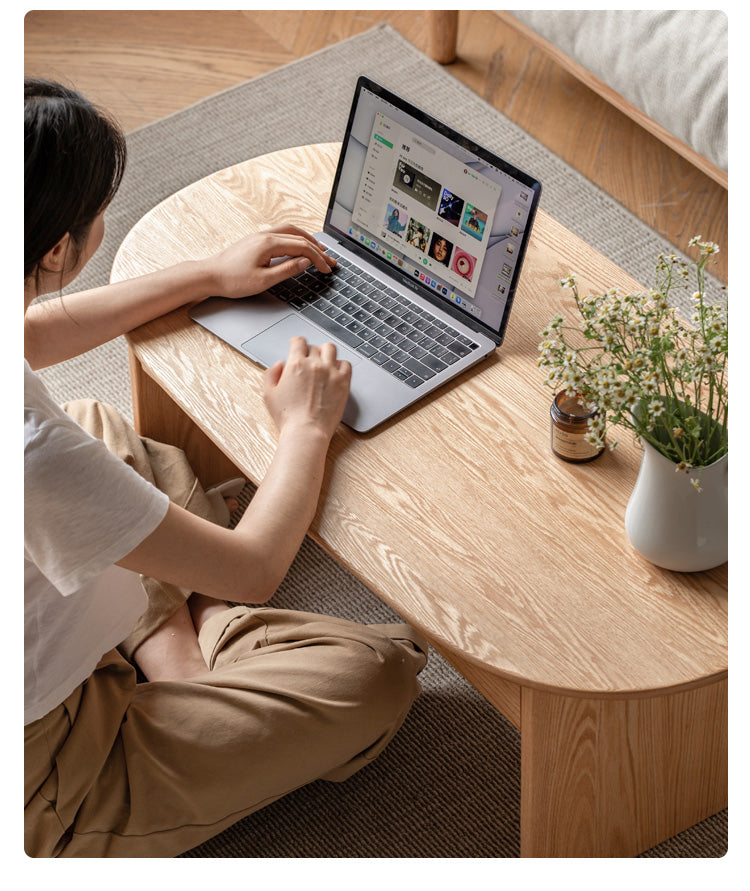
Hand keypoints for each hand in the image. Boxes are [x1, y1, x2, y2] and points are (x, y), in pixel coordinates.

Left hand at [207, 225, 335, 298]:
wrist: (209, 275)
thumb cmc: (233, 280)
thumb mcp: (263, 280)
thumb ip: (287, 270)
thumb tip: (305, 262)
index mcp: (269, 244)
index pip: (302, 247)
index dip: (318, 259)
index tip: (327, 269)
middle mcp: (265, 235)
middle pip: (299, 237)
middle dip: (318, 248)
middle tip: (330, 260)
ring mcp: (260, 236)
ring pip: (291, 231)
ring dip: (307, 240)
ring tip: (319, 250)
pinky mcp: (256, 241)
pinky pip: (282, 234)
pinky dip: (295, 239)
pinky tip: (298, 247)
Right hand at [263, 337, 351, 439]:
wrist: (307, 431)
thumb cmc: (288, 417)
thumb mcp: (268, 394)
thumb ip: (271, 374)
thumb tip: (280, 364)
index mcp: (296, 364)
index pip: (298, 341)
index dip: (296, 343)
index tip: (296, 347)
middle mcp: (314, 364)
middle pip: (314, 346)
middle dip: (310, 352)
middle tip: (308, 362)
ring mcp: (331, 372)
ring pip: (331, 350)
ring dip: (326, 354)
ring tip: (323, 363)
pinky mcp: (343, 382)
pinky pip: (346, 364)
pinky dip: (340, 366)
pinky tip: (335, 372)